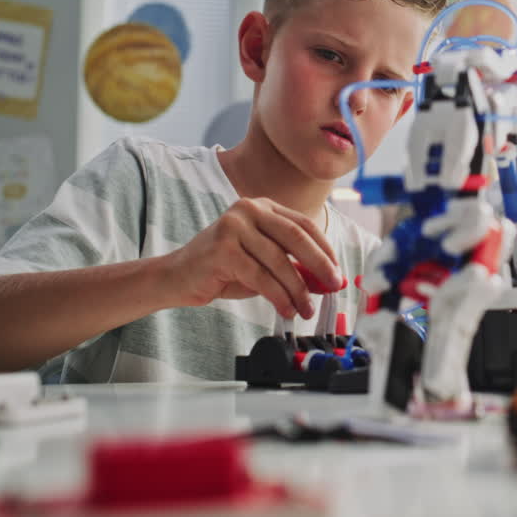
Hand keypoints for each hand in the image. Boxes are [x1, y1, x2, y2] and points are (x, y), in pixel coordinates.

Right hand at [161, 198, 339, 319]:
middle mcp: (249, 209)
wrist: (177, 276)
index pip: (304, 224)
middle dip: (320, 265)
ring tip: (306, 309)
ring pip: (279, 262)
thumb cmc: (223, 269)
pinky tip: (286, 309)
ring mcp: (234, 226)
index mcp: (262, 207)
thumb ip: (292, 266)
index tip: (338, 272)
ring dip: (298, 289)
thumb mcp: (263, 263)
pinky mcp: (223, 249)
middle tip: (334, 286)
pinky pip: (261, 277)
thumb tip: (327, 281)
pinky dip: (279, 296)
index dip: (325, 249)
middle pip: (297, 237)